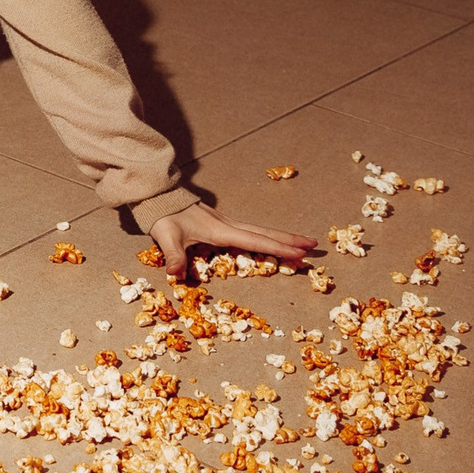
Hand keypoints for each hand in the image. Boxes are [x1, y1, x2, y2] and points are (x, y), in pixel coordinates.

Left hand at [149, 203, 317, 283]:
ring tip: (303, 243)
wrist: (159, 197)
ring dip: (282, 237)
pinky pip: (251, 232)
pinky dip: (267, 237)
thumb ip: (173, 256)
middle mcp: (228, 225)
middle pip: (265, 233)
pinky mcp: (222, 224)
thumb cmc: (164, 217)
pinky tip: (273, 241)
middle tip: (314, 246)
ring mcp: (226, 223)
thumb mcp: (167, 236)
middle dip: (290, 240)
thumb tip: (176, 275)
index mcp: (220, 230)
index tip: (299, 253)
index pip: (255, 241)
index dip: (277, 248)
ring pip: (260, 231)